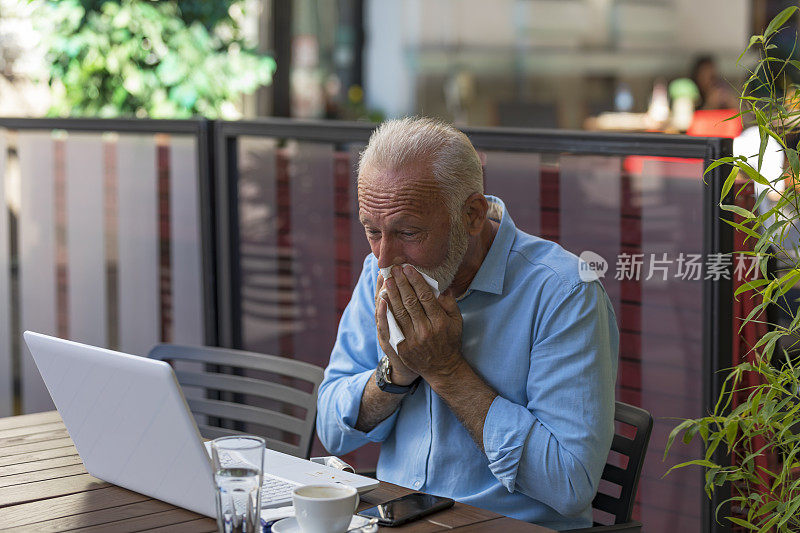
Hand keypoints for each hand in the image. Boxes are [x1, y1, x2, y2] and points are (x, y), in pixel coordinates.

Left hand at [381, 265, 463, 380]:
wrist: (442, 368)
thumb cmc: (450, 341)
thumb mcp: (456, 321)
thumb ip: (449, 303)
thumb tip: (441, 285)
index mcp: (440, 322)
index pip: (425, 297)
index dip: (416, 281)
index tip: (408, 268)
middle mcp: (425, 330)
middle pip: (410, 302)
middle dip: (401, 283)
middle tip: (394, 269)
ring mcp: (412, 340)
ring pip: (399, 312)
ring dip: (392, 294)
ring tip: (387, 279)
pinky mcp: (402, 347)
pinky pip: (391, 327)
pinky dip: (386, 312)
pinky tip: (382, 300)